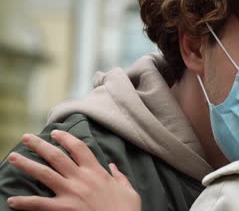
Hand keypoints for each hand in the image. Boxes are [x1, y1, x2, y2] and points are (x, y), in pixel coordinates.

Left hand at [6, 130, 140, 210]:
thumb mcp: (129, 191)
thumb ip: (120, 177)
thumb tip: (114, 167)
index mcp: (97, 172)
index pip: (78, 148)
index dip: (66, 138)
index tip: (55, 132)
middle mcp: (81, 178)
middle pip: (56, 156)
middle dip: (40, 145)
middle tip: (26, 138)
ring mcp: (71, 193)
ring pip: (44, 173)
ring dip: (27, 164)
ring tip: (13, 157)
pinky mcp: (63, 208)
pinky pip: (39, 204)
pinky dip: (24, 202)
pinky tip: (12, 200)